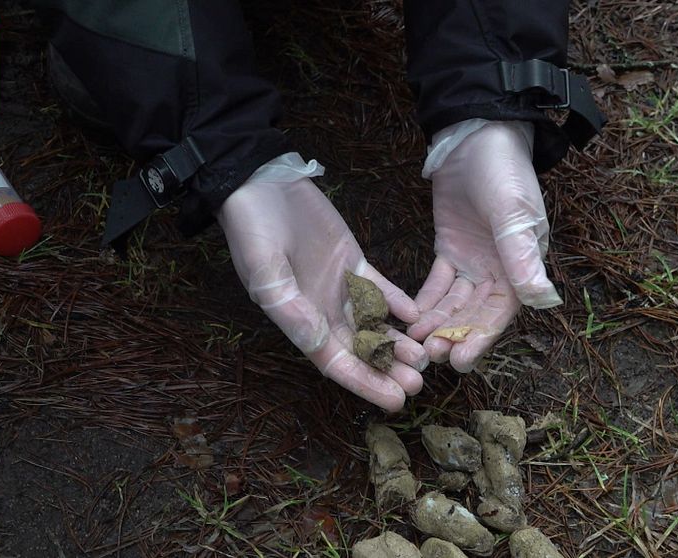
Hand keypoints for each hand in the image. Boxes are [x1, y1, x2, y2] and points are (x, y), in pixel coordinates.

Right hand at [217, 177, 427, 410]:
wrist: (258, 182)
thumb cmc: (253, 228)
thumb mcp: (265, 270)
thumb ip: (292, 308)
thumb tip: (317, 343)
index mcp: (297, 320)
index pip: (336, 362)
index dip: (365, 383)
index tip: (395, 401)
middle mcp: (321, 309)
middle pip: (361, 349)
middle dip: (389, 368)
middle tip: (418, 381)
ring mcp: (339, 286)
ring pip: (375, 323)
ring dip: (398, 340)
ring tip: (424, 355)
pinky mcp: (354, 261)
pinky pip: (380, 289)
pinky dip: (398, 302)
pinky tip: (417, 314)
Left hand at [408, 121, 561, 371]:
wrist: (476, 136)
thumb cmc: (504, 172)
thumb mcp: (513, 214)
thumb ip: (523, 257)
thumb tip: (543, 300)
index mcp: (523, 265)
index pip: (501, 312)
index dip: (481, 338)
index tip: (460, 360)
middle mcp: (500, 270)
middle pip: (475, 314)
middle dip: (453, 336)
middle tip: (428, 356)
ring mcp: (473, 261)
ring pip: (454, 304)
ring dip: (436, 324)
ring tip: (413, 343)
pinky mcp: (449, 250)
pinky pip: (437, 284)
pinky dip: (424, 302)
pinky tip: (408, 319)